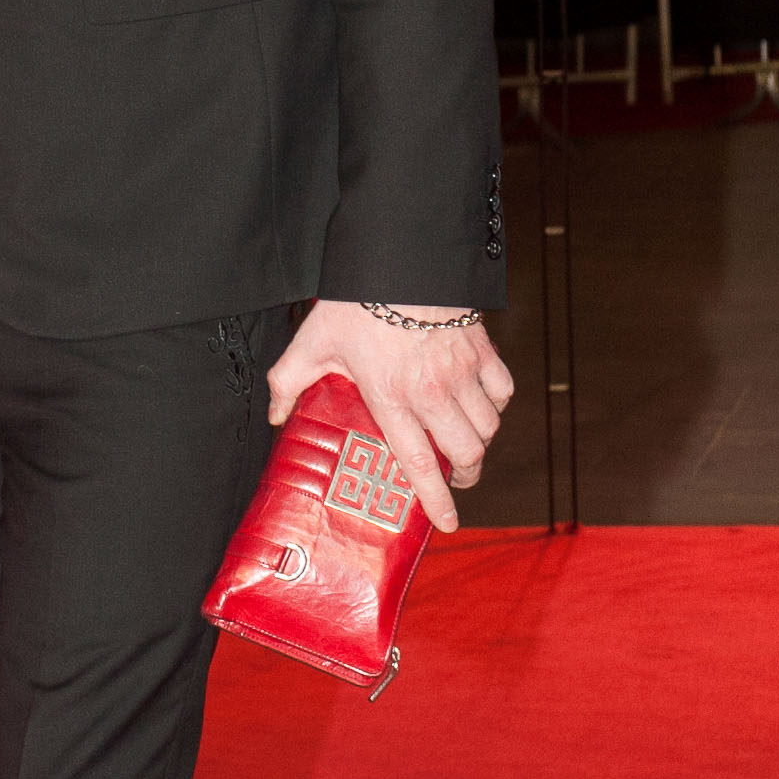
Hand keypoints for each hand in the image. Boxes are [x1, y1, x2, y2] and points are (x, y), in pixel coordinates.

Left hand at [266, 300, 512, 537]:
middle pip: (467, 452)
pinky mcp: (481, 348)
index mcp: (391, 397)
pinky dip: (496, 403)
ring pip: (488, 426)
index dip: (436, 500)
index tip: (448, 523)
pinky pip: (502, 389)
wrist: (400, 254)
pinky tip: (480, 402)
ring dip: (480, 441)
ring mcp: (462, 370)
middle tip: (456, 477)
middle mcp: (432, 391)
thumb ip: (289, 380)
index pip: (419, 463)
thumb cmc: (356, 299)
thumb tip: (275, 416)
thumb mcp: (313, 339)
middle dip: (466, 474)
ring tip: (465, 443)